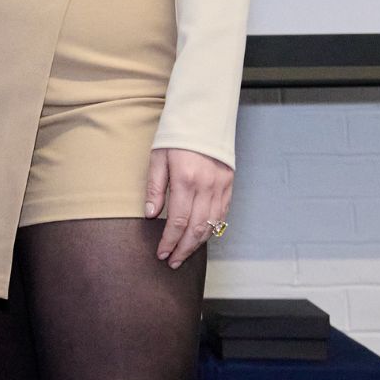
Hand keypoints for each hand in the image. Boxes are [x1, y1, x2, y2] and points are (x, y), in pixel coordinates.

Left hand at [145, 147, 233, 269]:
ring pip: (212, 225)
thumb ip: (155, 187)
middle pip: (196, 229)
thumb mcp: (157, 158)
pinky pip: (222, 214)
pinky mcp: (229, 185)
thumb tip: (151, 215)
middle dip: (183, 249)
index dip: (170, 241)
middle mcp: (206, 186)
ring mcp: (220, 187)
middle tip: (172, 262)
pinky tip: (201, 238)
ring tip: (184, 255)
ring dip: (198, 244)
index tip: (161, 253)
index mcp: (186, 179)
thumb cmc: (175, 137)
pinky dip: (212, 230)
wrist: (203, 117)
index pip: (178, 221)